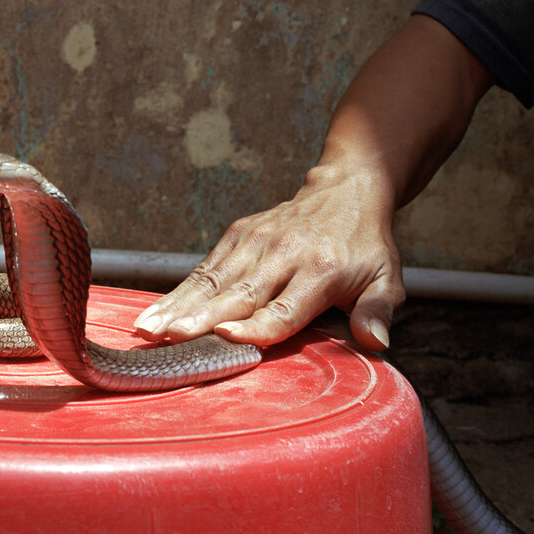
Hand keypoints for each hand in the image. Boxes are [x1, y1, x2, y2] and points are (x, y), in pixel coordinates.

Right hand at [132, 165, 404, 352]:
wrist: (344, 190)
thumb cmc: (365, 246)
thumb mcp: (387, 278)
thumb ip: (378, 310)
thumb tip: (376, 343)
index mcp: (322, 269)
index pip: (286, 306)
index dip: (257, 324)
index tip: (227, 336)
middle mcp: (284, 253)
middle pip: (239, 293)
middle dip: (202, 316)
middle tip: (170, 336)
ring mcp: (257, 240)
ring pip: (213, 280)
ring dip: (178, 306)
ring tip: (147, 328)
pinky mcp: (238, 234)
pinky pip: (205, 268)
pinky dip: (178, 291)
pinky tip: (154, 312)